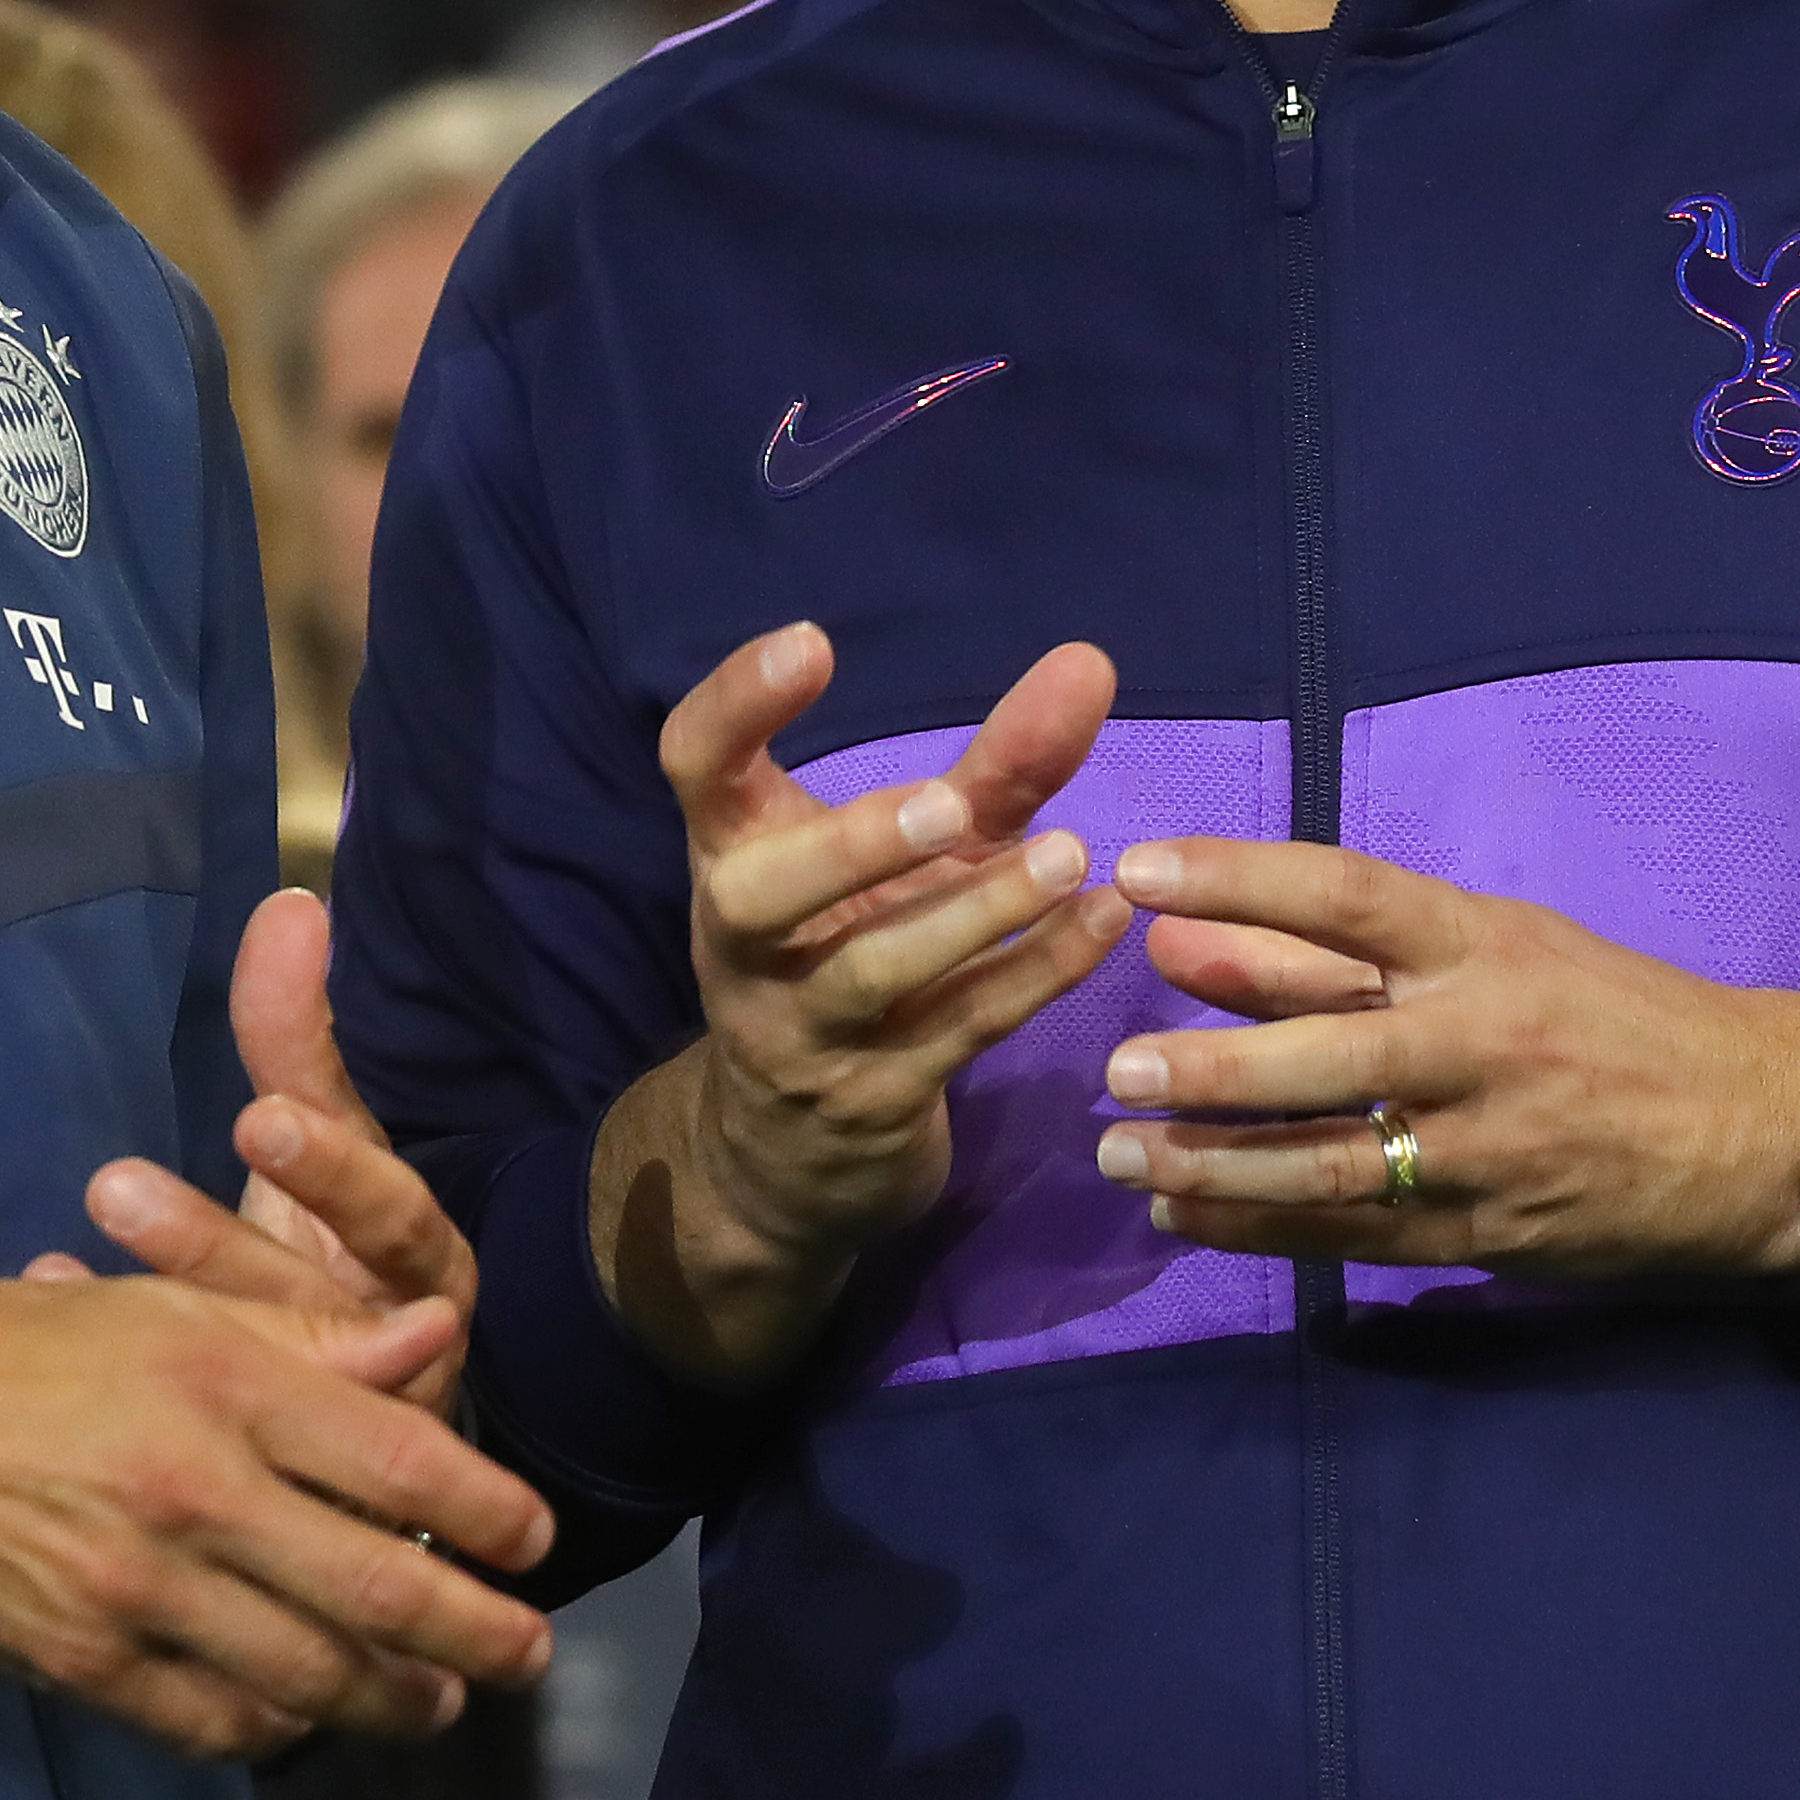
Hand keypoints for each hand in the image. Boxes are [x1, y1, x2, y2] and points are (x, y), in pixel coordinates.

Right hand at [0, 1273, 554, 1763]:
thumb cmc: (26, 1350)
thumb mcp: (167, 1306)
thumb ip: (307, 1334)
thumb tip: (433, 1340)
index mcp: (223, 1381)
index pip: (398, 1458)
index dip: (487, 1509)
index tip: (535, 1539)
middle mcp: (198, 1491)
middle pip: (379, 1586)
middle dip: (475, 1633)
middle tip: (528, 1654)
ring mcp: (143, 1590)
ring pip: (310, 1672)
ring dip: (393, 1699)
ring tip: (438, 1704)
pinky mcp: (92, 1663)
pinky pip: (217, 1718)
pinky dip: (279, 1725)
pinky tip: (309, 1717)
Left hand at [66, 891, 485, 1421]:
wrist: (384, 1410)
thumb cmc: (340, 1257)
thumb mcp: (328, 1148)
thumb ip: (300, 1042)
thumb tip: (289, 904)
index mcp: (417, 1262)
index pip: (390, 1214)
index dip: (331, 1170)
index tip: (259, 1119)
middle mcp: (394, 1347)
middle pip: (310, 1304)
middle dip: (214, 1250)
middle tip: (116, 1186)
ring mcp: (342, 1430)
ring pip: (260, 1381)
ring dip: (162, 1317)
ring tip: (61, 1267)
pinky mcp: (292, 1488)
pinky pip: (209, 1430)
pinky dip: (120, 1373)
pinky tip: (46, 1305)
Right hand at [590, 624, 1134, 1384]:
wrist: (787, 1157)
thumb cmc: (854, 956)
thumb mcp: (915, 862)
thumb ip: (997, 766)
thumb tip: (1091, 660)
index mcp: (732, 856)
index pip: (695, 766)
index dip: (737, 702)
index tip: (812, 641)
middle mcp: (746, 944)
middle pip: (760, 894)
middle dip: (854, 847)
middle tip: (951, 805)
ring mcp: (802, 1031)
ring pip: (872, 973)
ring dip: (973, 916)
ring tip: (1072, 857)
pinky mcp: (872, 1101)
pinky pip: (954, 1033)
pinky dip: (1032, 978)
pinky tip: (1103, 925)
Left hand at [1088, 838, 1799, 1280]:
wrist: (1764, 1132)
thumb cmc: (1611, 1017)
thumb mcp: (1493, 950)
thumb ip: (1326, 954)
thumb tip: (1175, 939)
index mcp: (1486, 947)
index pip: (1349, 896)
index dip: (1240, 877)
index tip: (1139, 870)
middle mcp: (1485, 1042)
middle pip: (1334, 1049)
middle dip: (1217, 1066)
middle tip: (1114, 1068)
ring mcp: (1490, 1148)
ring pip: (1338, 1162)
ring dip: (1218, 1165)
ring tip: (1124, 1157)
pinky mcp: (1492, 1233)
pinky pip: (1360, 1238)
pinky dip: (1263, 1230)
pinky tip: (1187, 1216)